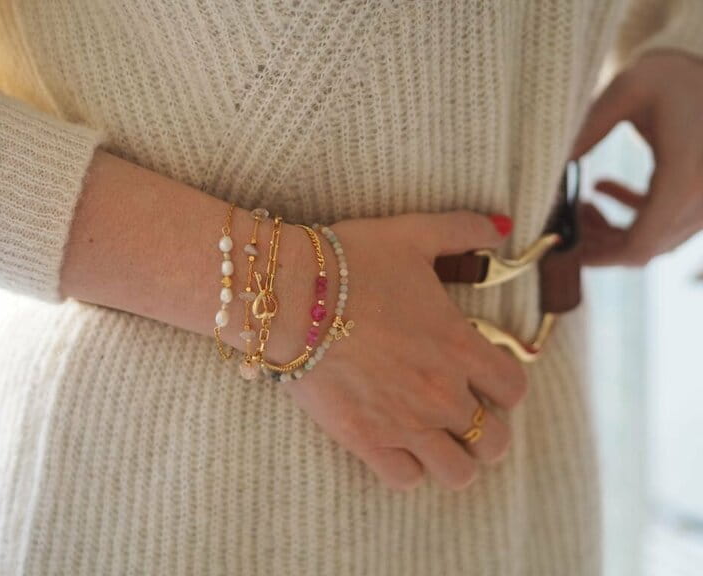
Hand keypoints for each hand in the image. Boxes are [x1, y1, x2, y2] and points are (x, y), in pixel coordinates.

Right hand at [280, 212, 527, 490]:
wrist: (291, 296)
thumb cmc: (352, 262)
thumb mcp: (412, 234)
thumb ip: (462, 229)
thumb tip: (501, 226)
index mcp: (460, 347)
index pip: (514, 389)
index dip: (507, 388)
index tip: (487, 381)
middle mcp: (441, 392)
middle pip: (495, 442)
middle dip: (487, 433)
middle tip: (465, 417)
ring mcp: (404, 421)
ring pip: (458, 474)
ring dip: (454, 460)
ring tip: (436, 442)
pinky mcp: (365, 439)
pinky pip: (404, 479)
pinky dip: (407, 470)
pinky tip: (396, 446)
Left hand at [571, 51, 702, 265]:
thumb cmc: (677, 71)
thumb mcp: (627, 91)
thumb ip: (586, 130)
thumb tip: (547, 168)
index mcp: (687, 179)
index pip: (640, 246)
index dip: (597, 257)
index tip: (563, 246)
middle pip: (643, 247)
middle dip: (598, 242)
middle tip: (565, 219)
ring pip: (653, 238)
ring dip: (612, 229)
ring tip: (579, 203)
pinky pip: (666, 221)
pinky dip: (633, 213)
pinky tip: (600, 186)